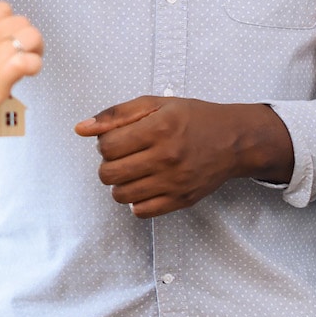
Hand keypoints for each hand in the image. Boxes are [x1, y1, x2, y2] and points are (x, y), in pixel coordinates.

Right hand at [0, 1, 43, 132]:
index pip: (3, 9)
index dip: (7, 25)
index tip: (3, 40)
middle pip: (22, 22)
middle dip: (23, 38)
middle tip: (17, 56)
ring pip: (33, 37)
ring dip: (34, 50)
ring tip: (24, 66)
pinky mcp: (0, 76)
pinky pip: (31, 62)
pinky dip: (32, 67)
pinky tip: (22, 76)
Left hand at [73, 98, 293, 217]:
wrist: (234, 140)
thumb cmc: (194, 119)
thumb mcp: (155, 104)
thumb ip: (115, 114)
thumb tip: (81, 128)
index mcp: (159, 128)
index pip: (107, 146)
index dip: (105, 143)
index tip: (118, 139)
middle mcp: (167, 156)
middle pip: (109, 173)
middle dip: (108, 164)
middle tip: (124, 156)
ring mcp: (175, 182)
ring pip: (121, 195)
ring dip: (120, 183)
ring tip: (134, 171)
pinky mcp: (182, 200)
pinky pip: (141, 211)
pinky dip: (137, 201)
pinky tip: (146, 185)